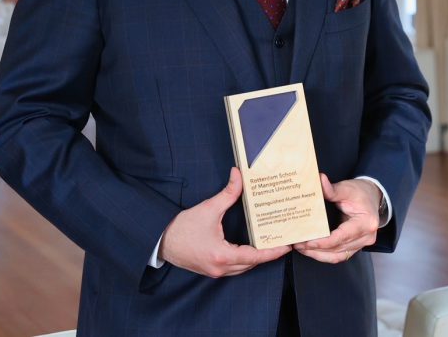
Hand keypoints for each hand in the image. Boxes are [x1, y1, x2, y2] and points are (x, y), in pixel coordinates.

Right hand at [160, 167, 290, 277]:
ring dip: (255, 258)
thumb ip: (227, 193)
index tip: (287, 247)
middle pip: (251, 264)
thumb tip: (238, 175)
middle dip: (267, 254)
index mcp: (222, 255)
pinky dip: (244, 260)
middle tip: (281, 241)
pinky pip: (234, 269)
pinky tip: (249, 249)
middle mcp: (221, 268)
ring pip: (243, 268)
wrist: (161, 242)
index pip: (255, 256)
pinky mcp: (211, 271)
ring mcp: (215, 272)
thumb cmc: (182, 228)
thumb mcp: (207, 209)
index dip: (272, 252)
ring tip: (269, 244)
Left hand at [294, 174, 379, 263]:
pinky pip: (340, 255)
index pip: (341, 237)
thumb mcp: (347, 188)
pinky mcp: (356, 246)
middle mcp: (366, 237)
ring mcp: (362, 244)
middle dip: (316, 249)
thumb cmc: (361, 193)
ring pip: (338, 256)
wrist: (373, 197)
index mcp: (365, 223)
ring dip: (319, 254)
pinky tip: (312, 251)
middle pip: (338, 249)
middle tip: (298, 244)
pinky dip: (325, 255)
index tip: (307, 242)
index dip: (323, 242)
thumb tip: (320, 181)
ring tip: (302, 249)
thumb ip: (332, 189)